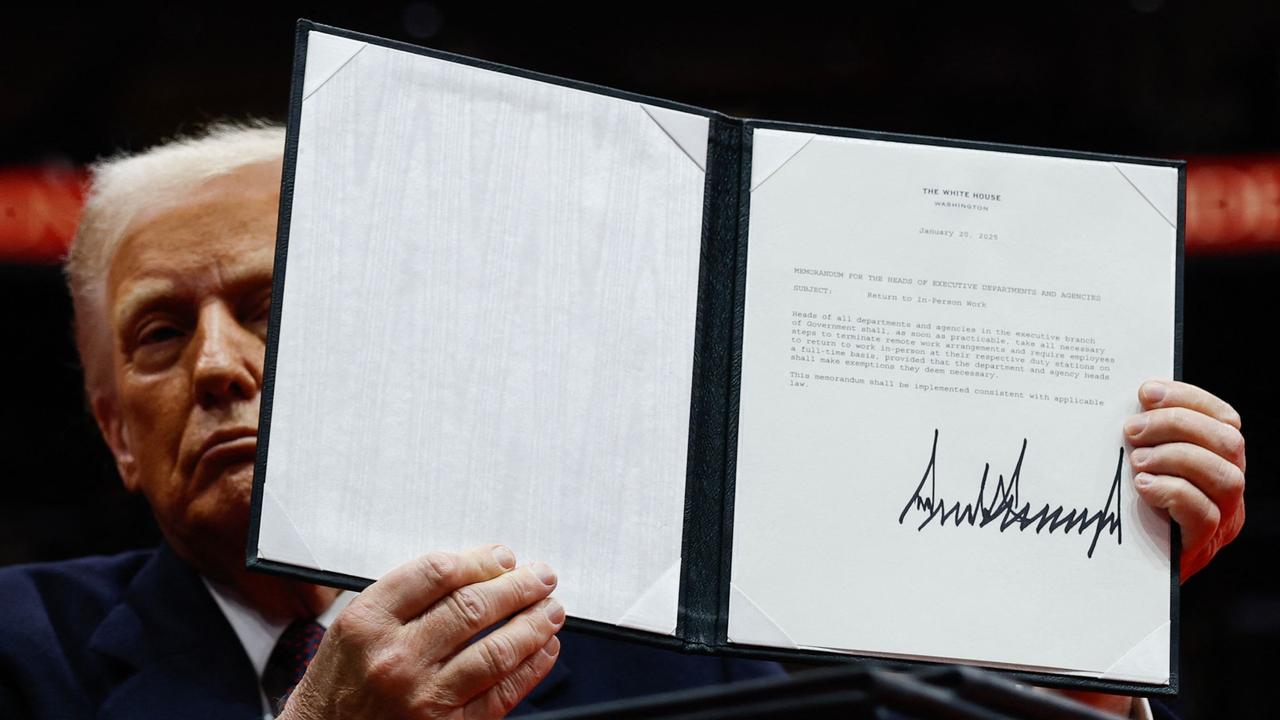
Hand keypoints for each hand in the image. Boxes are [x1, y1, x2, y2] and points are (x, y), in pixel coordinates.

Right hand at [279, 545, 563, 719]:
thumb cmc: (340, 682)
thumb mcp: (354, 626)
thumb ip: (406, 596)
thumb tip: (477, 568)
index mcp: (368, 622)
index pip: (437, 573)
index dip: (481, 560)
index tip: (504, 557)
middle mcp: (395, 658)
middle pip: (472, 608)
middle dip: (518, 587)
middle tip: (541, 577)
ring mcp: (422, 697)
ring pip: (495, 650)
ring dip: (533, 624)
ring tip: (551, 609)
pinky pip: (501, 693)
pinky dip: (531, 667)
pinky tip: (544, 649)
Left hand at [1125, 380, 1245, 581]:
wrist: (1123, 569)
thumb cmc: (1128, 507)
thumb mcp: (1140, 464)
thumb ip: (1145, 436)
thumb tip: (1127, 401)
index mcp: (1218, 460)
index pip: (1224, 419)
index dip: (1189, 398)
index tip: (1146, 392)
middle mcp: (1228, 488)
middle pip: (1227, 442)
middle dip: (1176, 425)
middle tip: (1132, 429)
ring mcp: (1222, 518)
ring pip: (1224, 476)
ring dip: (1175, 457)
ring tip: (1136, 461)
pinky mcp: (1203, 545)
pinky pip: (1203, 513)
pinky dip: (1171, 491)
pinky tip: (1142, 486)